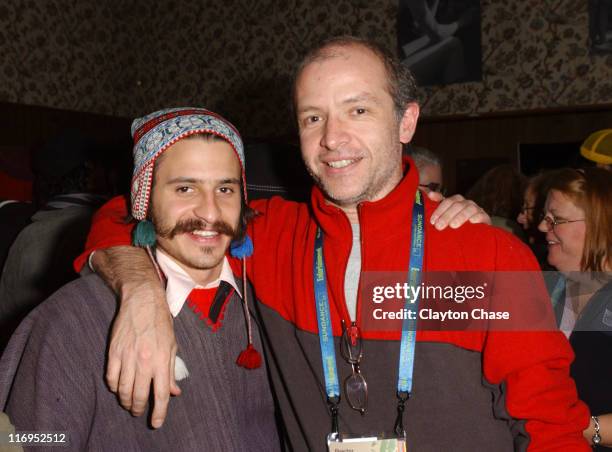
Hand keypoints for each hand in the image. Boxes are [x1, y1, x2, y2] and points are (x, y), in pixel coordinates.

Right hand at [106, 281, 179, 427]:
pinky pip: (111, 378)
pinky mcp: (114, 352)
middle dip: (139, 408)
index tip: (156, 423)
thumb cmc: (161, 323)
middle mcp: (144, 361)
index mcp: (162, 360)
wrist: (142, 302)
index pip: (161, 393)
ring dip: (126, 401)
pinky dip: (114, 387)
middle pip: (139, 395)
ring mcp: (127, 356)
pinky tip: (119, 388)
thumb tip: (174, 392)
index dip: (159, 412)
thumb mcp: (172, 346)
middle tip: (139, 411)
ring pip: (123, 390)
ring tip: (129, 403)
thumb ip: (171, 371)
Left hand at [427, 192, 490, 229]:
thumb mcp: (446, 214)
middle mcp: (467, 203)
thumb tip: (430, 194)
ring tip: (453, 225)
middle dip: (447, 216)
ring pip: (469, 209)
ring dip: (460, 216)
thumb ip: (438, 203)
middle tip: (439, 226)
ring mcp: (477, 210)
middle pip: (457, 205)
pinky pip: (482, 215)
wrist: (475, 233)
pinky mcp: (485, 218)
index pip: (448, 201)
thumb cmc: (456, 222)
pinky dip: (477, 217)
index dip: (439, 210)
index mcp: (457, 201)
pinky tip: (472, 222)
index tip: (432, 221)